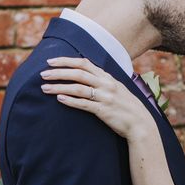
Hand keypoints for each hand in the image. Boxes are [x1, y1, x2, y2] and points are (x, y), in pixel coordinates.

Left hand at [40, 57, 154, 139]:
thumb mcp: (118, 89)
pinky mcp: (103, 111)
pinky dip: (70, 100)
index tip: (51, 61)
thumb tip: (87, 76)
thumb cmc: (128, 108)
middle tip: (42, 74)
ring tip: (45, 88)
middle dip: (58, 72)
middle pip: (78, 73)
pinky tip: (59, 99)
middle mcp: (106, 84)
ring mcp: (105, 97)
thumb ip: (104, 82)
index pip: (84, 63)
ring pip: (77, 87)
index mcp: (108, 77)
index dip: (66, 61)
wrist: (141, 124)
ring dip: (59, 86)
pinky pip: (83, 103)